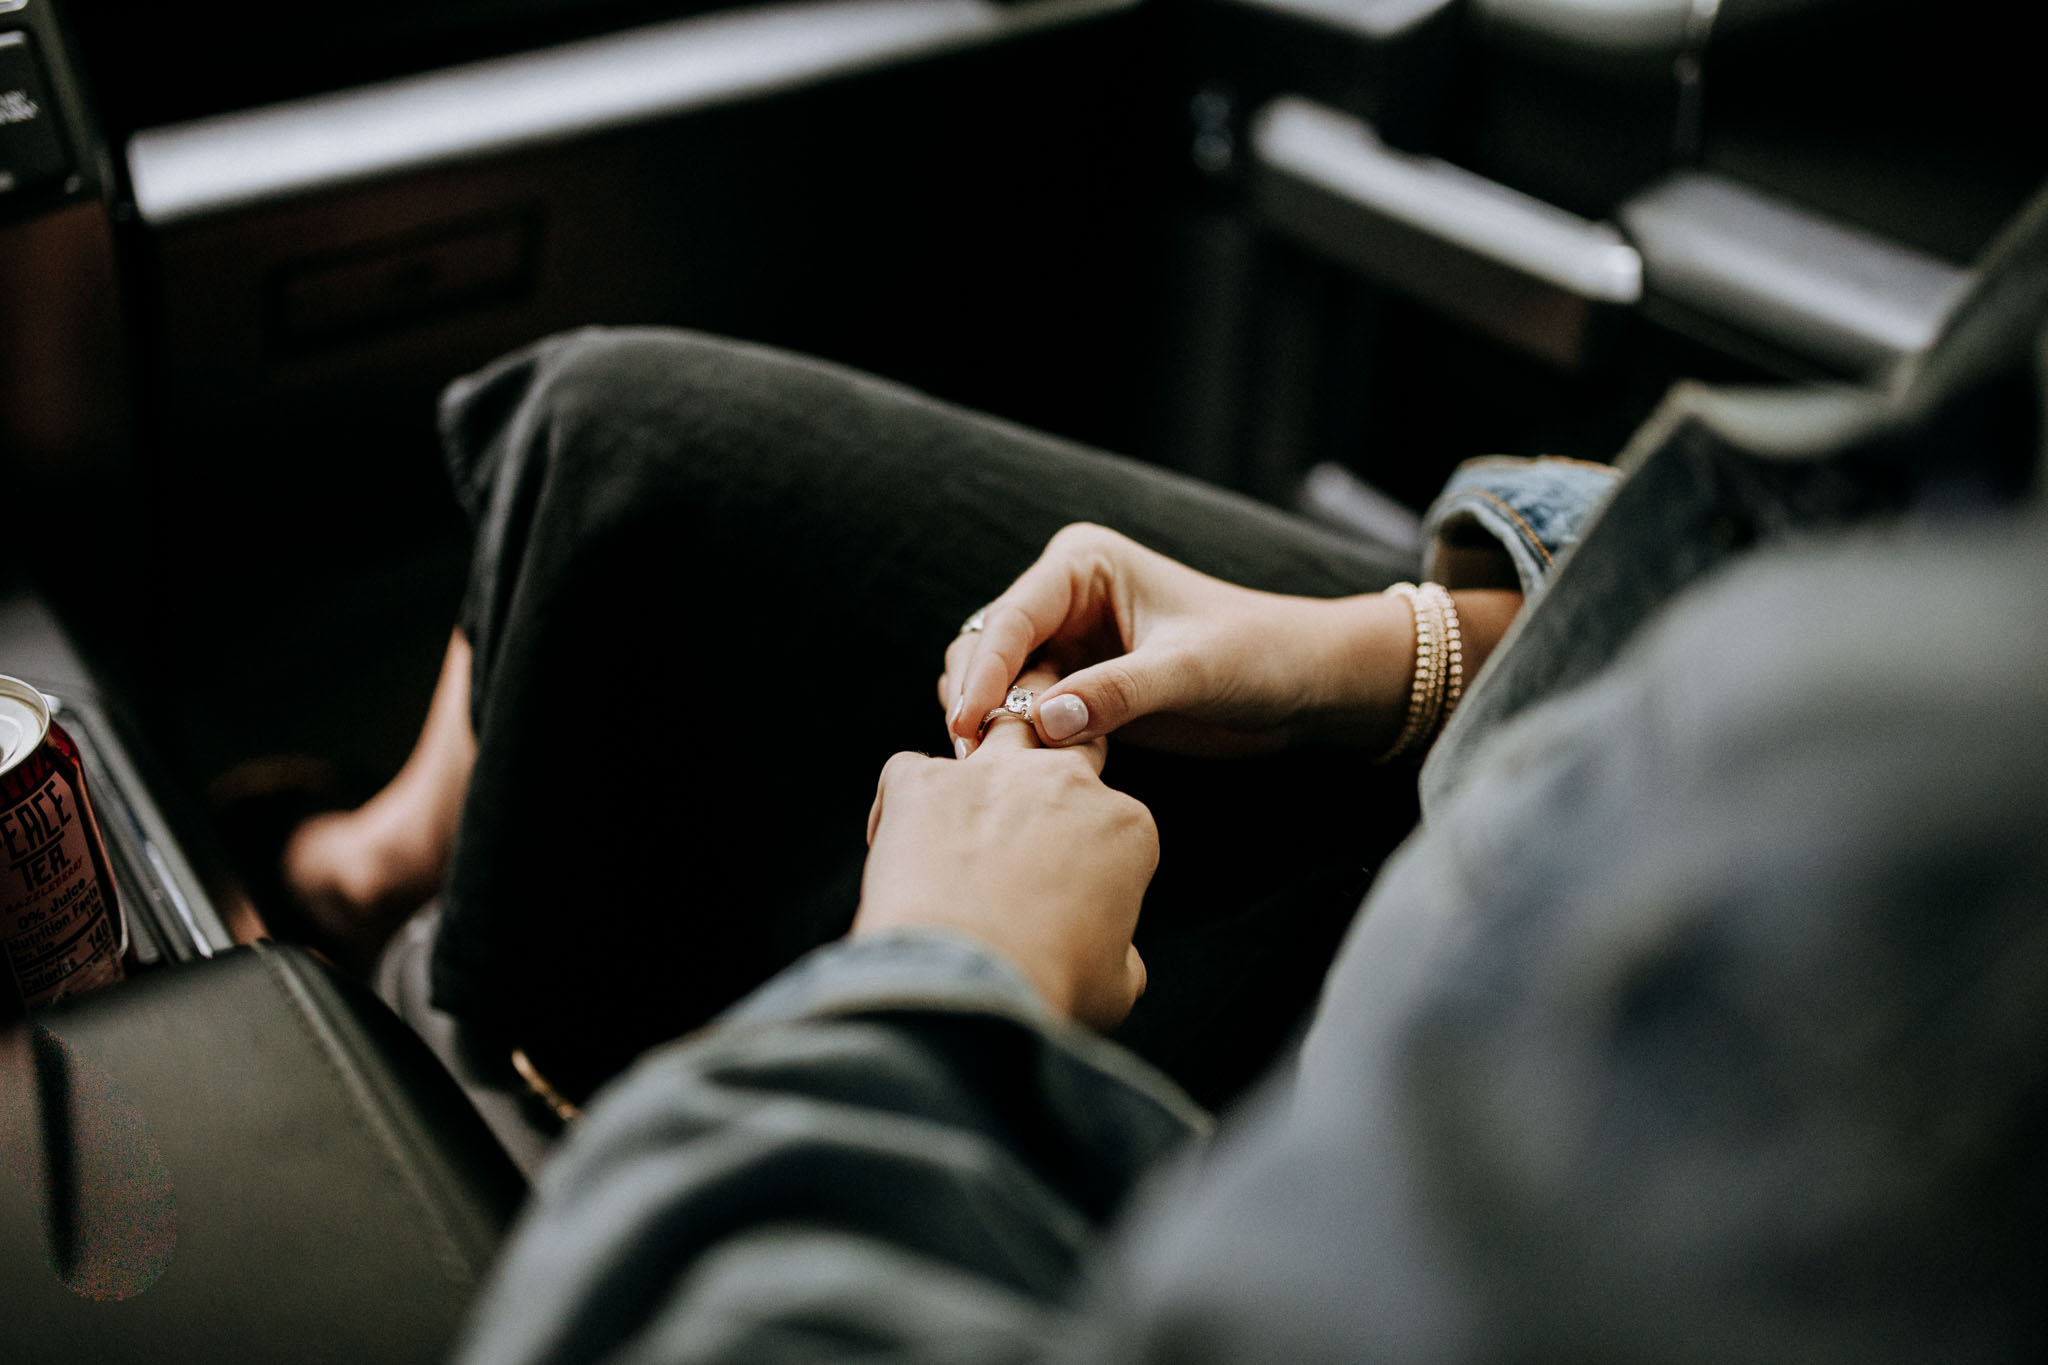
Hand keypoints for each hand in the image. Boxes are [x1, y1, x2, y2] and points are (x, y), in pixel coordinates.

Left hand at [857, 666, 1156, 1029]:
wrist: (965, 986)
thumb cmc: (1047, 987)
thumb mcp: (1117, 986)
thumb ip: (1123, 955)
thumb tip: (1119, 960)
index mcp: (1124, 825)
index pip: (1112, 814)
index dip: (1087, 847)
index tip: (1065, 889)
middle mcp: (1063, 782)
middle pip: (1066, 749)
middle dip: (1050, 779)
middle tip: (1023, 832)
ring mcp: (991, 774)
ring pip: (998, 733)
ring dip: (988, 766)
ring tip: (967, 818)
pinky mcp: (921, 781)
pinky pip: (908, 768)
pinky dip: (903, 802)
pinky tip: (901, 844)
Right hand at [941, 524, 1418, 756]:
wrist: (1308, 683)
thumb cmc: (1260, 654)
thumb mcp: (1190, 671)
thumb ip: (1117, 693)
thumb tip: (1041, 723)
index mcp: (1083, 564)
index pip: (1011, 617)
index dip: (983, 673)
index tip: (965, 725)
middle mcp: (1064, 597)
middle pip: (987, 649)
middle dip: (975, 699)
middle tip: (972, 761)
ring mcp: (1068, 644)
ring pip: (998, 684)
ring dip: (990, 723)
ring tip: (994, 770)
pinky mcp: (1079, 688)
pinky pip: (1026, 714)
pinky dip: (1016, 741)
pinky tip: (1022, 773)